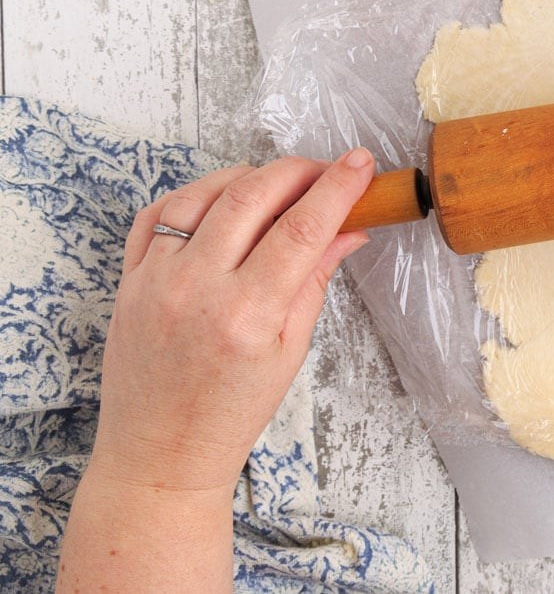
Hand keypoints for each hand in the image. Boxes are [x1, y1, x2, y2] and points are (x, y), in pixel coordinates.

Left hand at [85, 150, 374, 494]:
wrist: (160, 453)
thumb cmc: (230, 413)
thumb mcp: (290, 351)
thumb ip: (316, 281)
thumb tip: (350, 229)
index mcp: (246, 315)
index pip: (302, 228)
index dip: (337, 188)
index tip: (360, 163)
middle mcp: (196, 289)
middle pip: (253, 196)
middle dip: (298, 171)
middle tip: (327, 171)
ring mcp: (155, 280)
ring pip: (204, 193)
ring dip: (249, 176)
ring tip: (280, 184)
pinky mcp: (129, 278)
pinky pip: (159, 213)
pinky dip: (195, 193)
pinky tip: (223, 199)